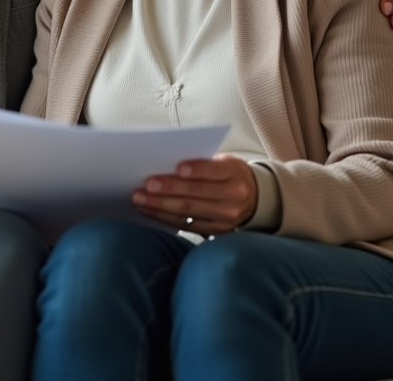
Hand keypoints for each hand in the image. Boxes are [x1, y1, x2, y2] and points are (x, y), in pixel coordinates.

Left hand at [132, 154, 256, 237]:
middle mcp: (233, 197)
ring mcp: (224, 217)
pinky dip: (164, 217)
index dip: (196, 170)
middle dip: (169, 189)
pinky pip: (185, 225)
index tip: (177, 168)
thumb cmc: (228, 173)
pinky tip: (148, 210)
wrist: (252, 197)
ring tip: (140, 199)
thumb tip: (166, 165)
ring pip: (188, 211)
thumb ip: (202, 163)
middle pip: (197, 193)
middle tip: (147, 184)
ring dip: (160, 205)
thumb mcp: (224, 161)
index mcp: (234, 173)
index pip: (214, 170)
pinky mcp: (214, 231)